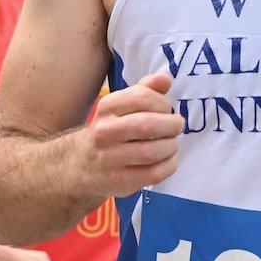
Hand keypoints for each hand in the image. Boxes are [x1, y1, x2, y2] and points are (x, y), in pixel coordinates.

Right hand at [87, 72, 182, 196]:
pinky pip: (153, 174)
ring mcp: (110, 158)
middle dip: (172, 125)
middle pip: (147, 125)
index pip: (142, 97)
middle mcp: (105, 131)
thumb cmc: (114, 129)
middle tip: (176, 127)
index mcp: (107, 107)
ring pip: (152, 152)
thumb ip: (146, 89)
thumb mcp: (124, 105)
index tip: (166, 109)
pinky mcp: (119, 180)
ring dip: (171, 147)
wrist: (84, 164)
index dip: (162, 103)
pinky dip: (169, 166)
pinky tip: (168, 161)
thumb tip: (166, 79)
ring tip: (171, 144)